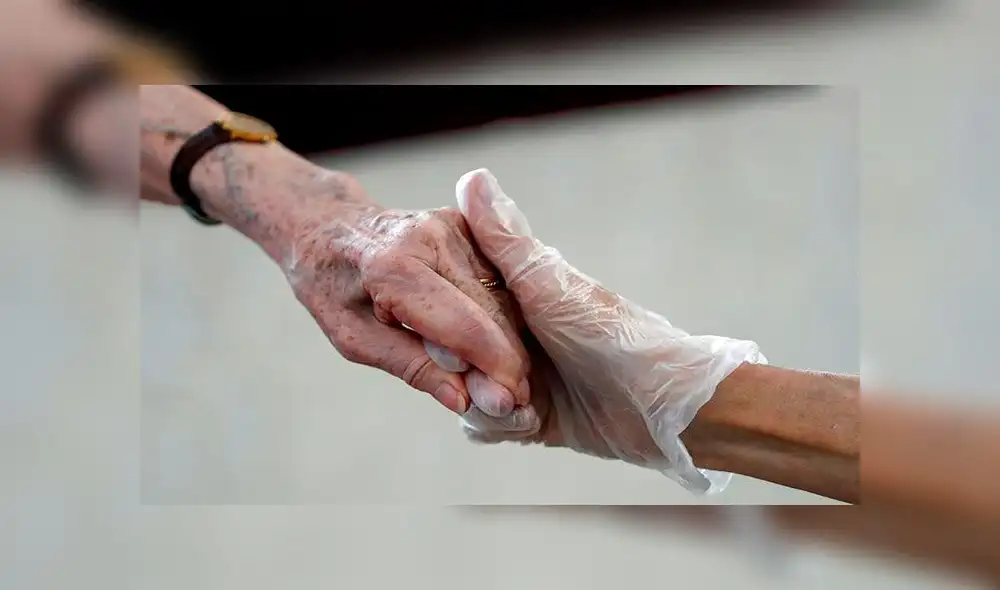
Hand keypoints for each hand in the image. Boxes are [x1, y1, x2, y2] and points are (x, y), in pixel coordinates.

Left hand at [281, 172, 530, 414]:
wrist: (327, 226)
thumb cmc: (332, 285)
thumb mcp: (355, 339)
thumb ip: (412, 366)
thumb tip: (464, 399)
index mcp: (394, 267)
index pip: (465, 325)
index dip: (495, 369)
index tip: (512, 403)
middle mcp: (432, 237)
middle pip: (494, 311)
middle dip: (508, 360)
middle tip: (512, 400)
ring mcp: (455, 225)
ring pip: (505, 295)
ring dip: (509, 338)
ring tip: (498, 374)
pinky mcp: (468, 224)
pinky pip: (498, 279)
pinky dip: (501, 314)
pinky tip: (492, 339)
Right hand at [444, 169, 764, 492]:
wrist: (663, 408)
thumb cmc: (613, 338)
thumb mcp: (548, 286)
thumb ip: (504, 239)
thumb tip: (472, 176)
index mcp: (512, 294)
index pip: (448, 303)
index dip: (445, 325)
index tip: (457, 342)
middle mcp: (510, 333)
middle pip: (451, 354)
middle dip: (469, 375)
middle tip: (506, 386)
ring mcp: (518, 375)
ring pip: (465, 391)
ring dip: (489, 406)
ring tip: (526, 407)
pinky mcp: (529, 415)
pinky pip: (487, 424)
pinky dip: (502, 427)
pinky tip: (532, 423)